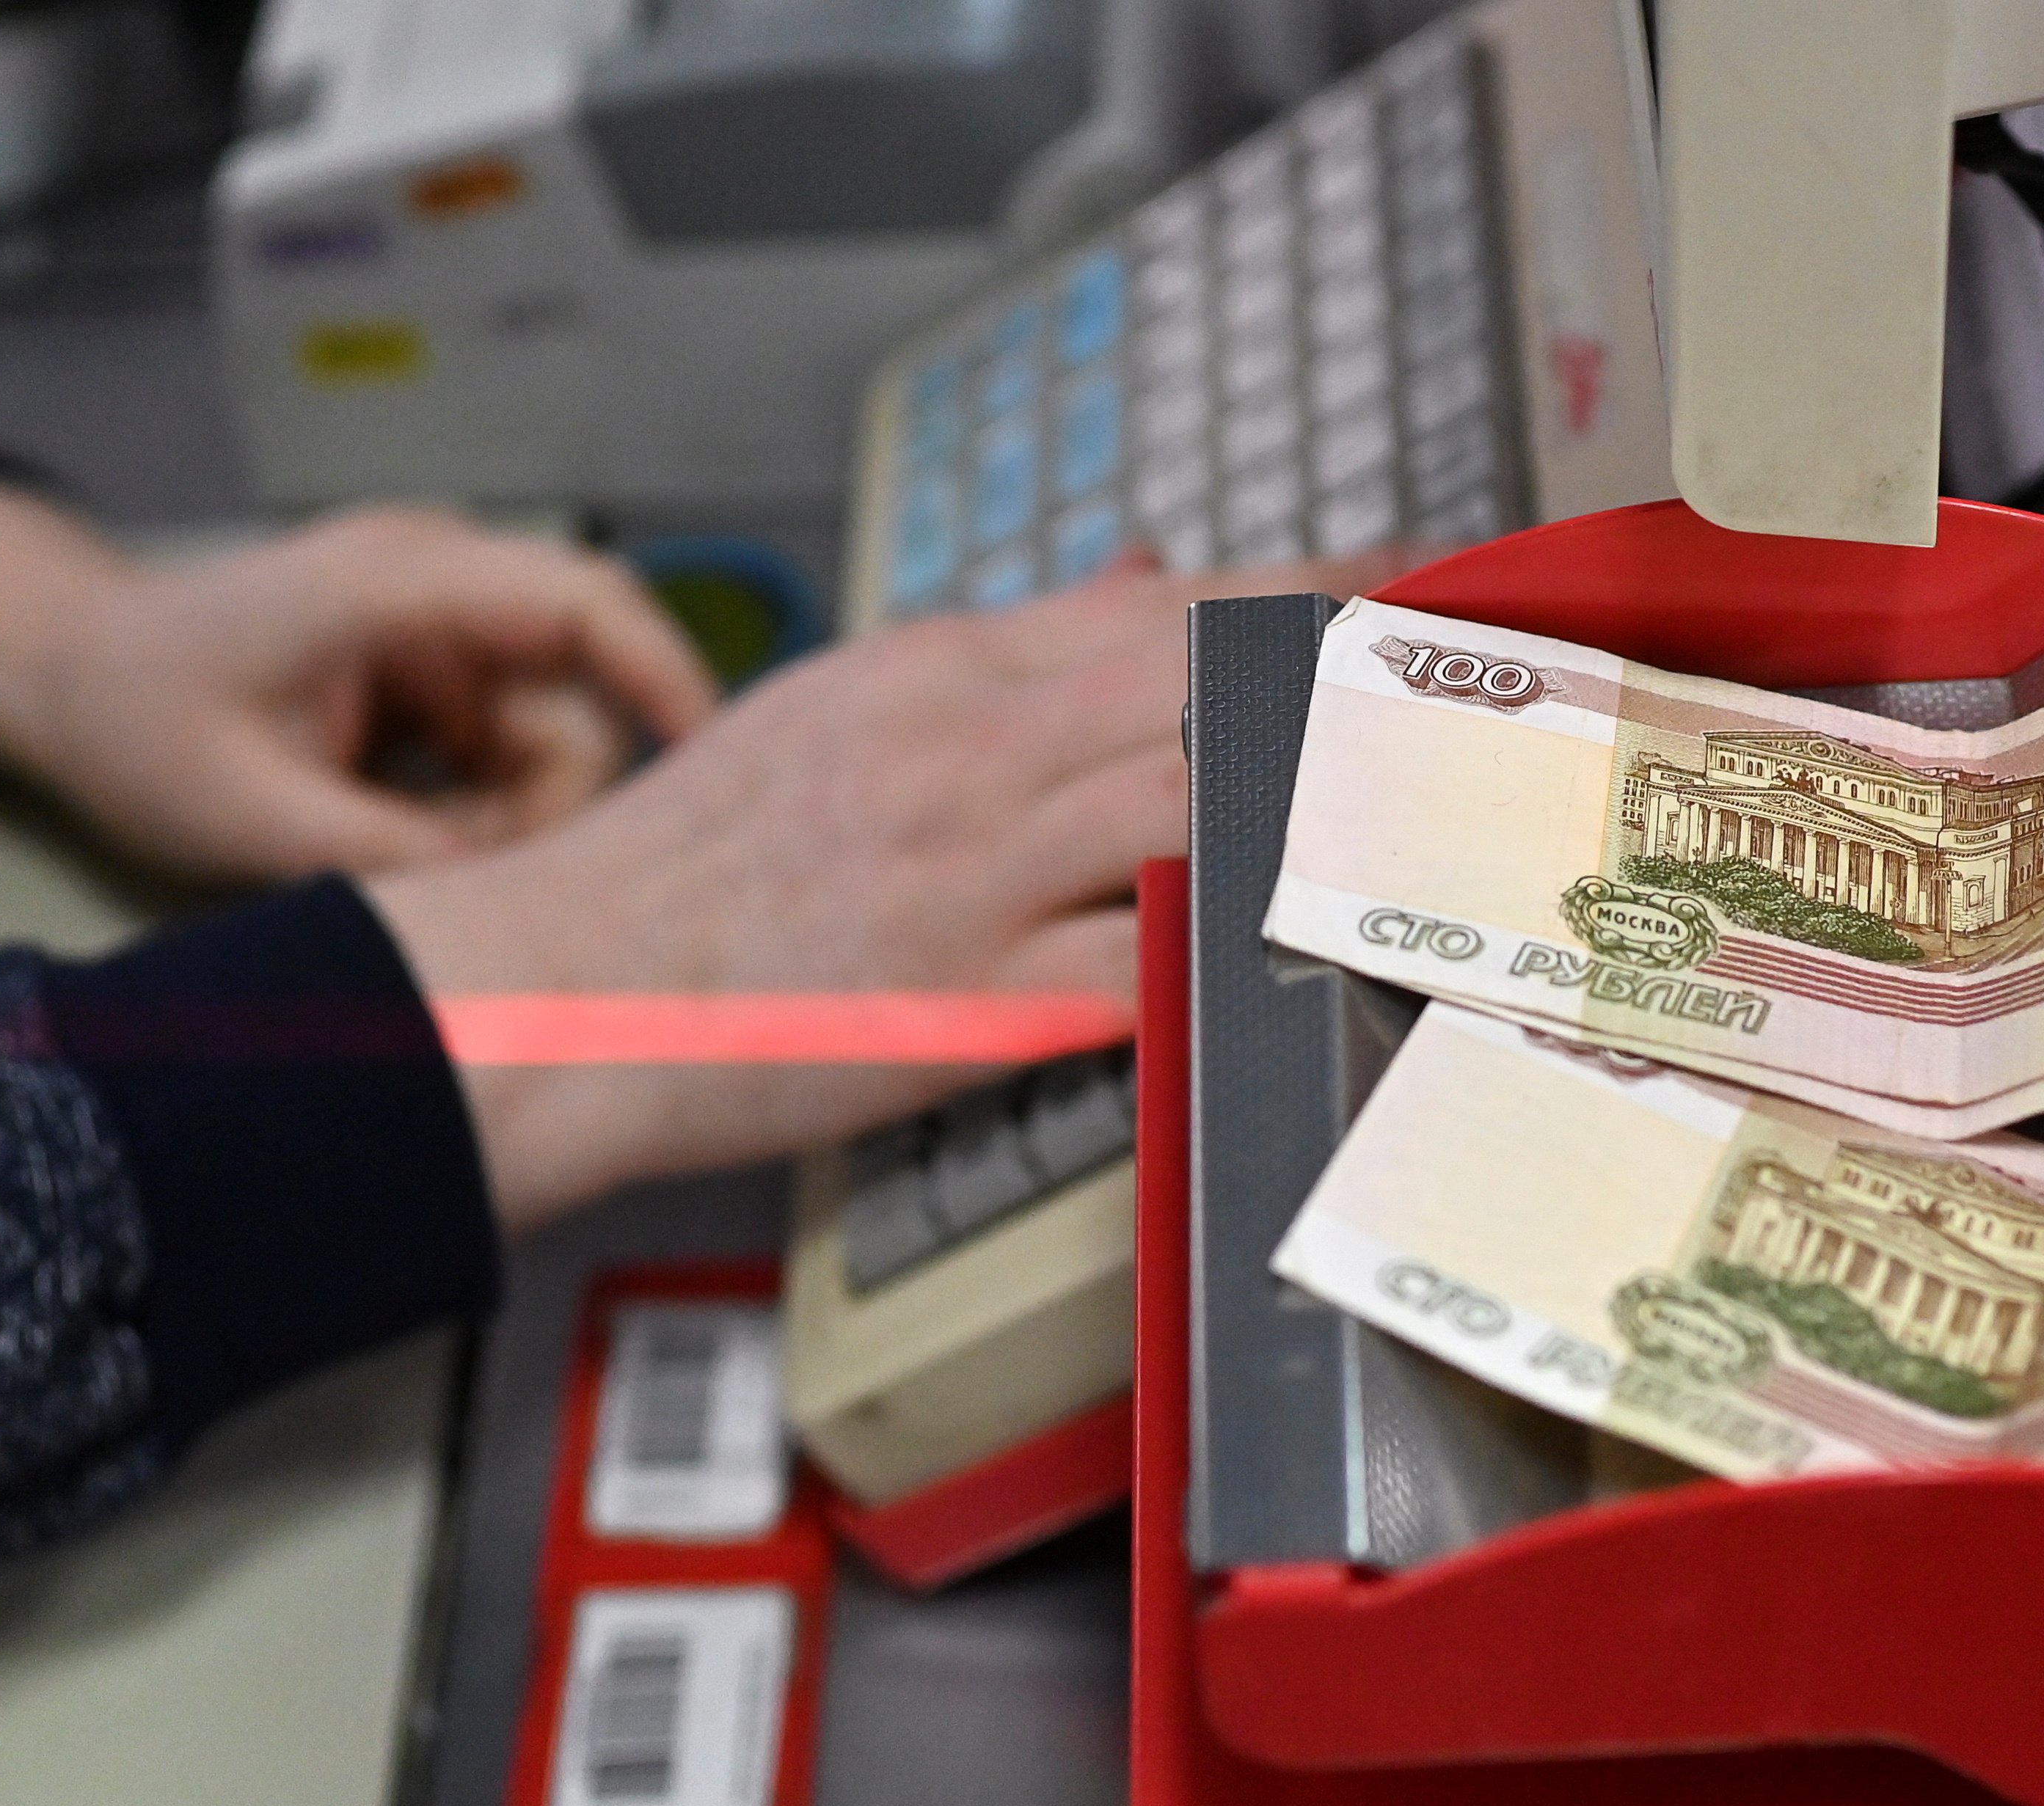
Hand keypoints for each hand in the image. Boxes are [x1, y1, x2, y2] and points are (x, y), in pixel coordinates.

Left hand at [0, 485, 717, 881]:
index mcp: (397, 582)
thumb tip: (524, 914)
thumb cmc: (136, 715)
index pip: (583, 604)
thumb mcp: (252, 814)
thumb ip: (399, 861)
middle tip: (448, 868)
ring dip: (506, 819)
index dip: (667, 680)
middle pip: (582, 700)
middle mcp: (443, 586)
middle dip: (546, 805)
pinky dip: (482, 811)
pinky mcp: (445, 673)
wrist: (65, 669)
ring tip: (394, 846)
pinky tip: (402, 826)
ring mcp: (448, 630)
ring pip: (556, 741)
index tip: (714, 770)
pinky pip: (515, 754)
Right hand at [364, 551, 1400, 1229]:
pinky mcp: (971, 993)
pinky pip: (1134, 956)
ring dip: (1315, 794)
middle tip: (1466, 689)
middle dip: (1347, 681)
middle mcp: (970, 753)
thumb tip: (1141, 574)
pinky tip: (1313, 934)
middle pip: (1203, 683)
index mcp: (943, 674)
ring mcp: (974, 872)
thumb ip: (1008, 649)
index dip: (1308, 596)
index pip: (1167, 605)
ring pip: (1188, 794)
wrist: (577, 975)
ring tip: (1431, 796)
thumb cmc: (705, 860)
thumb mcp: (850, 707)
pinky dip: (1226, 939)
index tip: (1409, 588)